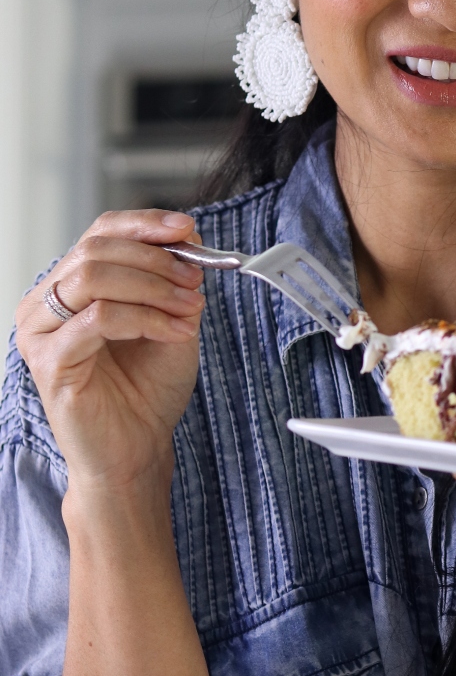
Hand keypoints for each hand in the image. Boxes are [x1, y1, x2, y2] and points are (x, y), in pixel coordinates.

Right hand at [15, 210, 206, 496]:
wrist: (136, 451)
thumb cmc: (146, 392)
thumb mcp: (170, 322)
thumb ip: (174, 281)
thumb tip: (189, 236)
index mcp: (69, 286)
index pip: (100, 232)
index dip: (144, 224)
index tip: (187, 229)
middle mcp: (45, 304)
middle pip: (95, 249)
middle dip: (155, 260)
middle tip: (195, 279)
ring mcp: (40, 332)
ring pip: (93, 278)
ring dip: (153, 287)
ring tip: (191, 308)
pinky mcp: (50, 362)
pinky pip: (99, 320)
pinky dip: (147, 319)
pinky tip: (178, 331)